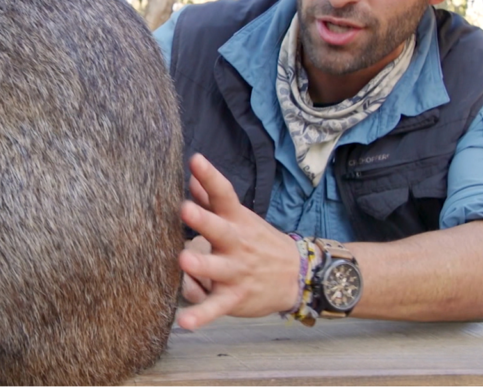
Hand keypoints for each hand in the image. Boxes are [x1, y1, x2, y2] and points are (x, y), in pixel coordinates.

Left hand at [177, 154, 301, 329]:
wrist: (299, 275)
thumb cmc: (259, 241)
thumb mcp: (240, 217)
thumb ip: (212, 197)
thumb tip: (193, 171)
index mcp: (237, 222)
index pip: (224, 195)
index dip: (211, 177)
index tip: (196, 160)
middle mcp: (237, 245)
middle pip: (220, 230)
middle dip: (203, 220)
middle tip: (184, 209)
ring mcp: (237, 272)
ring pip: (218, 269)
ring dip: (202, 266)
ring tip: (183, 262)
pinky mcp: (235, 299)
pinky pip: (217, 308)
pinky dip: (201, 316)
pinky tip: (184, 323)